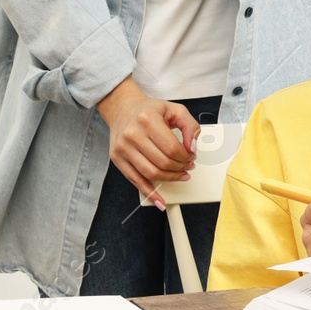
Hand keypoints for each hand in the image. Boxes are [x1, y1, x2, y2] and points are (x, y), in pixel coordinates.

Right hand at [96, 76, 199, 206]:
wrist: (122, 109)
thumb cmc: (148, 110)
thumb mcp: (174, 109)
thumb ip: (190, 126)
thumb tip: (193, 147)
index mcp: (147, 119)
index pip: (172, 148)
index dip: (186, 156)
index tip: (191, 156)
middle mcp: (132, 133)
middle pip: (163, 162)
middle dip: (180, 168)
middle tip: (187, 166)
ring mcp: (123, 147)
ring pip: (151, 173)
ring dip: (170, 178)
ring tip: (179, 175)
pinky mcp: (117, 158)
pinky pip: (135, 180)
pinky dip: (149, 193)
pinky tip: (160, 200)